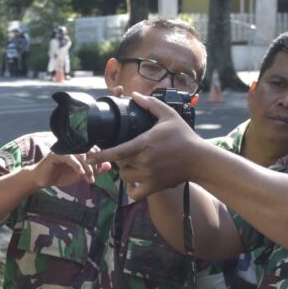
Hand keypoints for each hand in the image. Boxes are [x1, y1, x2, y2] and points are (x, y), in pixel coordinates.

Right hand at [30, 147, 111, 189]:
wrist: (42, 180)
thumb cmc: (60, 176)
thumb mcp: (80, 175)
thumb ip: (94, 170)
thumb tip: (109, 166)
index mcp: (78, 150)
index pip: (92, 149)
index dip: (98, 159)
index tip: (99, 171)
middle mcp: (71, 147)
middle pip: (88, 151)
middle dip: (93, 164)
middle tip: (94, 176)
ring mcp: (63, 150)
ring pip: (80, 155)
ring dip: (87, 167)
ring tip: (89, 178)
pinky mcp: (55, 154)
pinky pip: (69, 157)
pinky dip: (76, 165)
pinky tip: (80, 173)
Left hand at [87, 91, 201, 199]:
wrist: (200, 160)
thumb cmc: (184, 136)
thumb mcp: (169, 115)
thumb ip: (151, 104)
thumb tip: (135, 95)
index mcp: (145, 143)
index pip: (117, 151)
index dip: (100, 154)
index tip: (88, 156)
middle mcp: (145, 161)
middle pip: (119, 163)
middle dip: (117, 158)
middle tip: (125, 152)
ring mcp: (149, 175)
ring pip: (125, 177)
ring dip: (125, 171)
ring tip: (132, 163)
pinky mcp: (155, 186)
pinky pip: (135, 193)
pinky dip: (131, 189)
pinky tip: (133, 182)